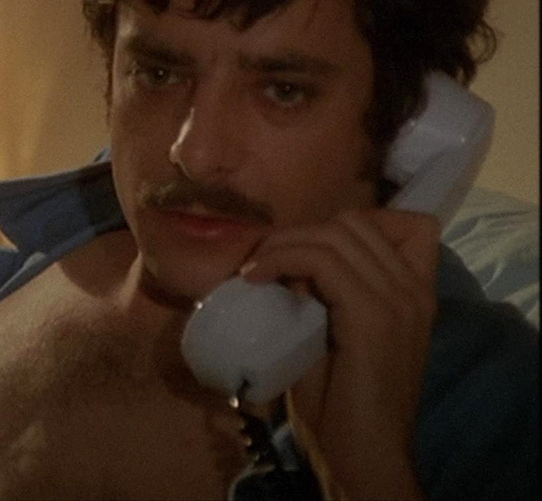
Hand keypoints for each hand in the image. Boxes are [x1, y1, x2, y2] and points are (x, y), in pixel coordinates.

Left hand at [241, 208, 439, 500]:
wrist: (366, 451)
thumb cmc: (345, 402)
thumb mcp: (337, 333)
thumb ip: (326, 294)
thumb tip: (289, 265)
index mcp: (416, 292)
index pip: (407, 223)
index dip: (352, 225)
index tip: (308, 250)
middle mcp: (415, 288)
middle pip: (355, 222)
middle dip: (300, 232)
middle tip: (264, 259)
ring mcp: (398, 299)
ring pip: (335, 234)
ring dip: (284, 244)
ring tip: (256, 269)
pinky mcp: (372, 315)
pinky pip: (320, 260)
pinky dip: (281, 259)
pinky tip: (256, 278)